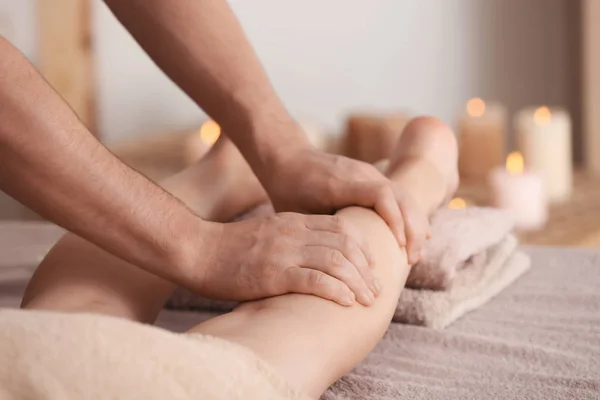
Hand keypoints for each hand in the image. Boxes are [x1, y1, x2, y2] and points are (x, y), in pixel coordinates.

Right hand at [193, 213, 379, 305]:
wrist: (198, 249)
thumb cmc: (231, 247)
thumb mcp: (268, 232)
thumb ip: (293, 237)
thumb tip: (315, 256)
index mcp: (294, 221)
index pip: (342, 227)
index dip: (363, 248)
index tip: (371, 267)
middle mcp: (294, 232)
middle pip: (345, 244)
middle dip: (367, 268)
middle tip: (376, 288)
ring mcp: (284, 251)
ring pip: (335, 261)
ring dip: (357, 282)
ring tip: (367, 299)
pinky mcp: (272, 273)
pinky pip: (313, 280)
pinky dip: (334, 290)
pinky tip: (346, 301)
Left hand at [263, 147, 428, 263]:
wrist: (289, 158)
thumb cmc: (287, 189)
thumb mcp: (297, 212)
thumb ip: (319, 232)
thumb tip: (336, 267)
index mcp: (341, 183)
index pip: (381, 194)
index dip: (395, 220)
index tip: (399, 246)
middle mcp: (360, 174)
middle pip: (401, 196)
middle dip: (413, 228)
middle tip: (414, 259)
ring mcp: (369, 173)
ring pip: (405, 195)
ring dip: (415, 224)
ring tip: (416, 254)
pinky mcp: (372, 177)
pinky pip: (398, 195)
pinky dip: (409, 216)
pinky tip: (414, 237)